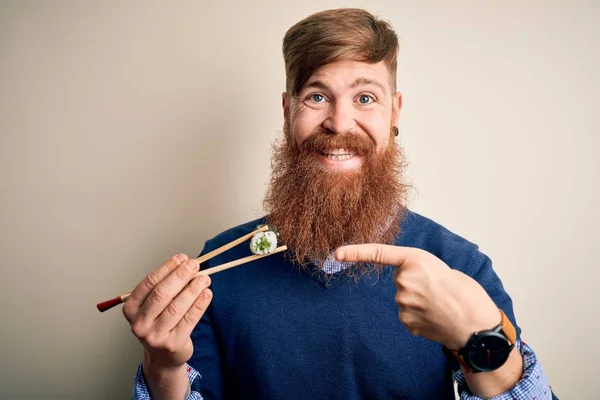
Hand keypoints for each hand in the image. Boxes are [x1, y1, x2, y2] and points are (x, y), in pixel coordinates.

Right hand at [122, 253, 212, 369]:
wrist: (163, 355)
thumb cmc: (160, 322)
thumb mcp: (155, 305)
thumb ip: (167, 287)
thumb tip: (187, 265)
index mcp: (131, 308)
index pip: (149, 283)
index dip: (167, 268)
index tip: (182, 258)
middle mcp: (139, 323)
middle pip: (161, 294)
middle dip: (180, 276)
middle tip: (194, 265)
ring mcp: (154, 336)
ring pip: (176, 307)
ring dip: (192, 289)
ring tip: (204, 278)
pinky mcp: (172, 344)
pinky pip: (189, 320)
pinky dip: (200, 304)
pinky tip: (207, 293)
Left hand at [335, 244, 499, 349]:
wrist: (476, 324)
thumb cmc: (465, 293)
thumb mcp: (441, 268)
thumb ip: (420, 270)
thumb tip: (406, 283)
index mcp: (415, 259)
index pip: (379, 253)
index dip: (355, 252)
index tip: (337, 253)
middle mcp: (404, 280)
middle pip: (400, 280)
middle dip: (414, 283)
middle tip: (438, 289)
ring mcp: (403, 302)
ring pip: (404, 298)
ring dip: (418, 300)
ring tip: (440, 303)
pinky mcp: (405, 320)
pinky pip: (408, 314)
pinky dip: (419, 315)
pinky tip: (435, 317)